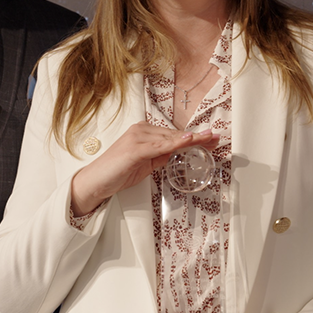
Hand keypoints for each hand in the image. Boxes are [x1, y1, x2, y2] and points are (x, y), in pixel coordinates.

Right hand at [70, 123, 218, 215]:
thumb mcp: (145, 164)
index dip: (193, 137)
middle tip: (215, 137)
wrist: (96, 182)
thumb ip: (160, 157)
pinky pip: (159, 146)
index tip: (209, 138)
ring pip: (169, 138)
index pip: (173, 134)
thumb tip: (176, 153)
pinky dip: (174, 143)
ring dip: (190, 139)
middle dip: (197, 137)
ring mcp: (137, 137)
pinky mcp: (134, 148)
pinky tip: (187, 141)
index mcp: (144, 133)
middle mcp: (141, 130)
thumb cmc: (117, 173)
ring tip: (208, 139)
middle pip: (174, 134)